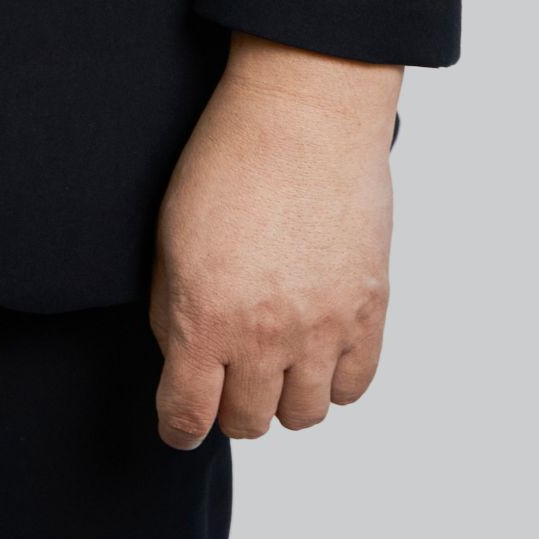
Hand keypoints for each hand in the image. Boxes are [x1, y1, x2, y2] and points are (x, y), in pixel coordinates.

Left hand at [150, 32, 398, 447]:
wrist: (304, 112)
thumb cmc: (229, 157)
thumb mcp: (169, 233)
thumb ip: (171, 309)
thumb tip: (181, 359)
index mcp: (205, 316)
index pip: (188, 416)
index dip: (179, 426)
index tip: (180, 422)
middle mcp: (264, 336)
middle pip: (247, 423)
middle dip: (229, 404)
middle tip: (227, 371)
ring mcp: (323, 328)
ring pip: (304, 415)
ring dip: (283, 396)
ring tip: (276, 358)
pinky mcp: (369, 311)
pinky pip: (354, 386)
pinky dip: (333, 379)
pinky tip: (317, 348)